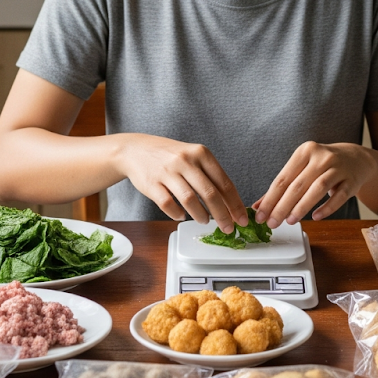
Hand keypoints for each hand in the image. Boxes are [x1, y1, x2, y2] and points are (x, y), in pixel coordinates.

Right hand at [114, 134, 247, 227]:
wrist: (135, 149)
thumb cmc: (169, 156)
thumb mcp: (193, 156)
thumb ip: (210, 176)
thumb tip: (230, 203)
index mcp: (201, 153)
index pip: (224, 183)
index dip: (235, 204)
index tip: (242, 219)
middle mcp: (185, 161)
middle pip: (210, 194)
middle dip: (222, 215)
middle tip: (228, 228)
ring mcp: (167, 172)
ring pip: (190, 201)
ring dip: (200, 216)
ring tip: (204, 220)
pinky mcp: (152, 184)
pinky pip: (168, 205)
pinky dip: (177, 215)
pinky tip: (181, 216)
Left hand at [255, 142, 376, 225]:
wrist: (356, 159)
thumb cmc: (323, 166)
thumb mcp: (302, 169)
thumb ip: (281, 187)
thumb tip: (258, 207)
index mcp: (304, 152)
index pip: (282, 178)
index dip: (270, 199)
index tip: (260, 215)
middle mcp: (321, 157)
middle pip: (297, 185)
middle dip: (282, 206)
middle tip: (272, 223)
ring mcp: (338, 168)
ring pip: (317, 188)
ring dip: (302, 207)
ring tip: (290, 221)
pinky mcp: (351, 180)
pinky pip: (339, 196)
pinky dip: (327, 208)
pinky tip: (316, 217)